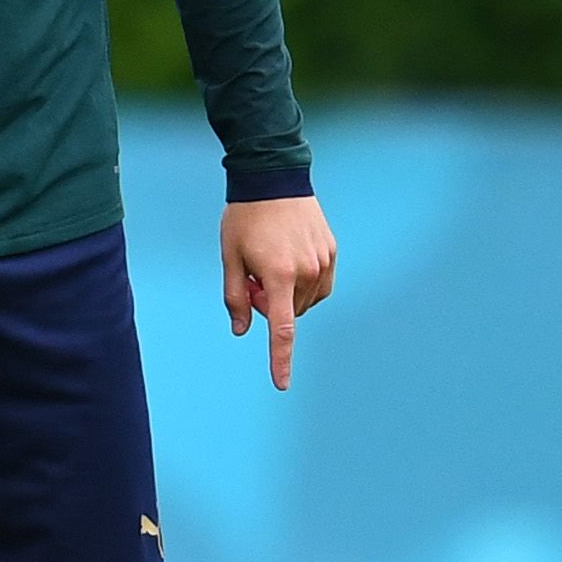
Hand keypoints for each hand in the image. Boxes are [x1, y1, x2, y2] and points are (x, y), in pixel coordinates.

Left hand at [220, 195, 336, 390]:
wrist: (273, 178)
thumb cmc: (244, 219)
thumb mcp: (230, 258)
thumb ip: (235, 298)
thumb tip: (241, 330)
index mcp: (278, 275)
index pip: (281, 330)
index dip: (280, 359)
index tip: (282, 384)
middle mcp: (306, 272)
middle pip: (288, 312)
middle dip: (269, 304)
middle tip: (253, 276)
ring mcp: (322, 262)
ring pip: (304, 300)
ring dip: (287, 293)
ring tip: (271, 259)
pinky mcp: (331, 252)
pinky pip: (319, 284)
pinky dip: (304, 283)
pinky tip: (290, 259)